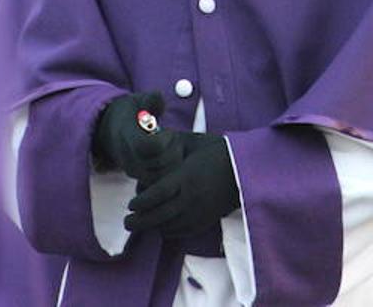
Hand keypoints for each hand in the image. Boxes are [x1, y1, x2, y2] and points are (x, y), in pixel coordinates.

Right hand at [91, 91, 183, 186]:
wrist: (112, 129)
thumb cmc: (132, 112)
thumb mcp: (140, 100)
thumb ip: (151, 100)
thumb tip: (159, 99)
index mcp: (128, 137)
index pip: (149, 147)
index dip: (164, 139)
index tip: (167, 130)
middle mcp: (129, 158)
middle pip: (160, 166)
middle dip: (173, 151)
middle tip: (173, 139)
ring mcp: (134, 171)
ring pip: (162, 178)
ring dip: (173, 163)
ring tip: (171, 148)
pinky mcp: (140, 179)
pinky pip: (160, 183)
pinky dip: (170, 172)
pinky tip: (169, 156)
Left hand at [123, 137, 240, 238]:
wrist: (244, 170)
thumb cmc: (217, 152)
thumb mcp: (193, 144)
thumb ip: (171, 145)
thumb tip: (151, 141)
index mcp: (187, 177)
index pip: (156, 195)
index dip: (140, 202)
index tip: (131, 204)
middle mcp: (191, 198)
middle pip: (158, 216)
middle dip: (138, 222)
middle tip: (127, 221)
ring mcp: (199, 212)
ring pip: (168, 227)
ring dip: (152, 227)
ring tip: (142, 223)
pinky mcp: (205, 221)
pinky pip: (181, 232)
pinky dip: (167, 231)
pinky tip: (161, 224)